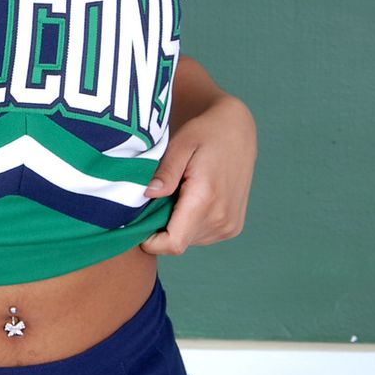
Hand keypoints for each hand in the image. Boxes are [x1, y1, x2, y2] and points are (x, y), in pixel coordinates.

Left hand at [139, 94, 256, 255]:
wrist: (237, 131)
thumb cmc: (205, 133)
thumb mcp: (181, 144)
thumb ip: (165, 172)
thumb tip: (147, 194)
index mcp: (206, 199)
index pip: (173, 243)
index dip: (150, 242)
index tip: (137, 225)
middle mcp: (221, 218)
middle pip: (178, 242)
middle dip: (160, 228)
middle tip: (157, 197)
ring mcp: (229, 225)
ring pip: (188, 240)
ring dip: (175, 225)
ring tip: (176, 194)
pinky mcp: (233, 227)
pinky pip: (201, 236)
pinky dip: (189, 223)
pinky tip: (189, 199)